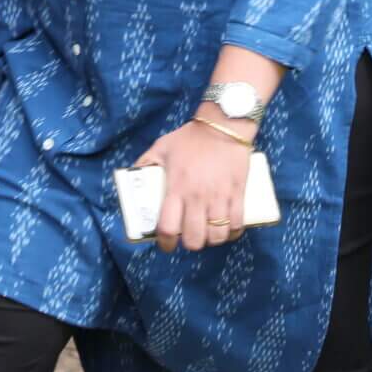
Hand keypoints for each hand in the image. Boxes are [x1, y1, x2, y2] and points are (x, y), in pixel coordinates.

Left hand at [132, 117, 252, 252]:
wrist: (223, 125)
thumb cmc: (190, 137)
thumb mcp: (162, 147)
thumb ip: (145, 162)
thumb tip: (132, 176)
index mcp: (177, 188)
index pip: (168, 228)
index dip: (166, 243)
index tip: (166, 245)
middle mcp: (197, 197)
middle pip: (194, 238)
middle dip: (190, 243)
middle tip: (188, 237)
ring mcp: (219, 197)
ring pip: (216, 236)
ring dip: (211, 240)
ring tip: (207, 233)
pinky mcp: (238, 194)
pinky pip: (237, 225)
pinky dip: (232, 233)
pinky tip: (227, 230)